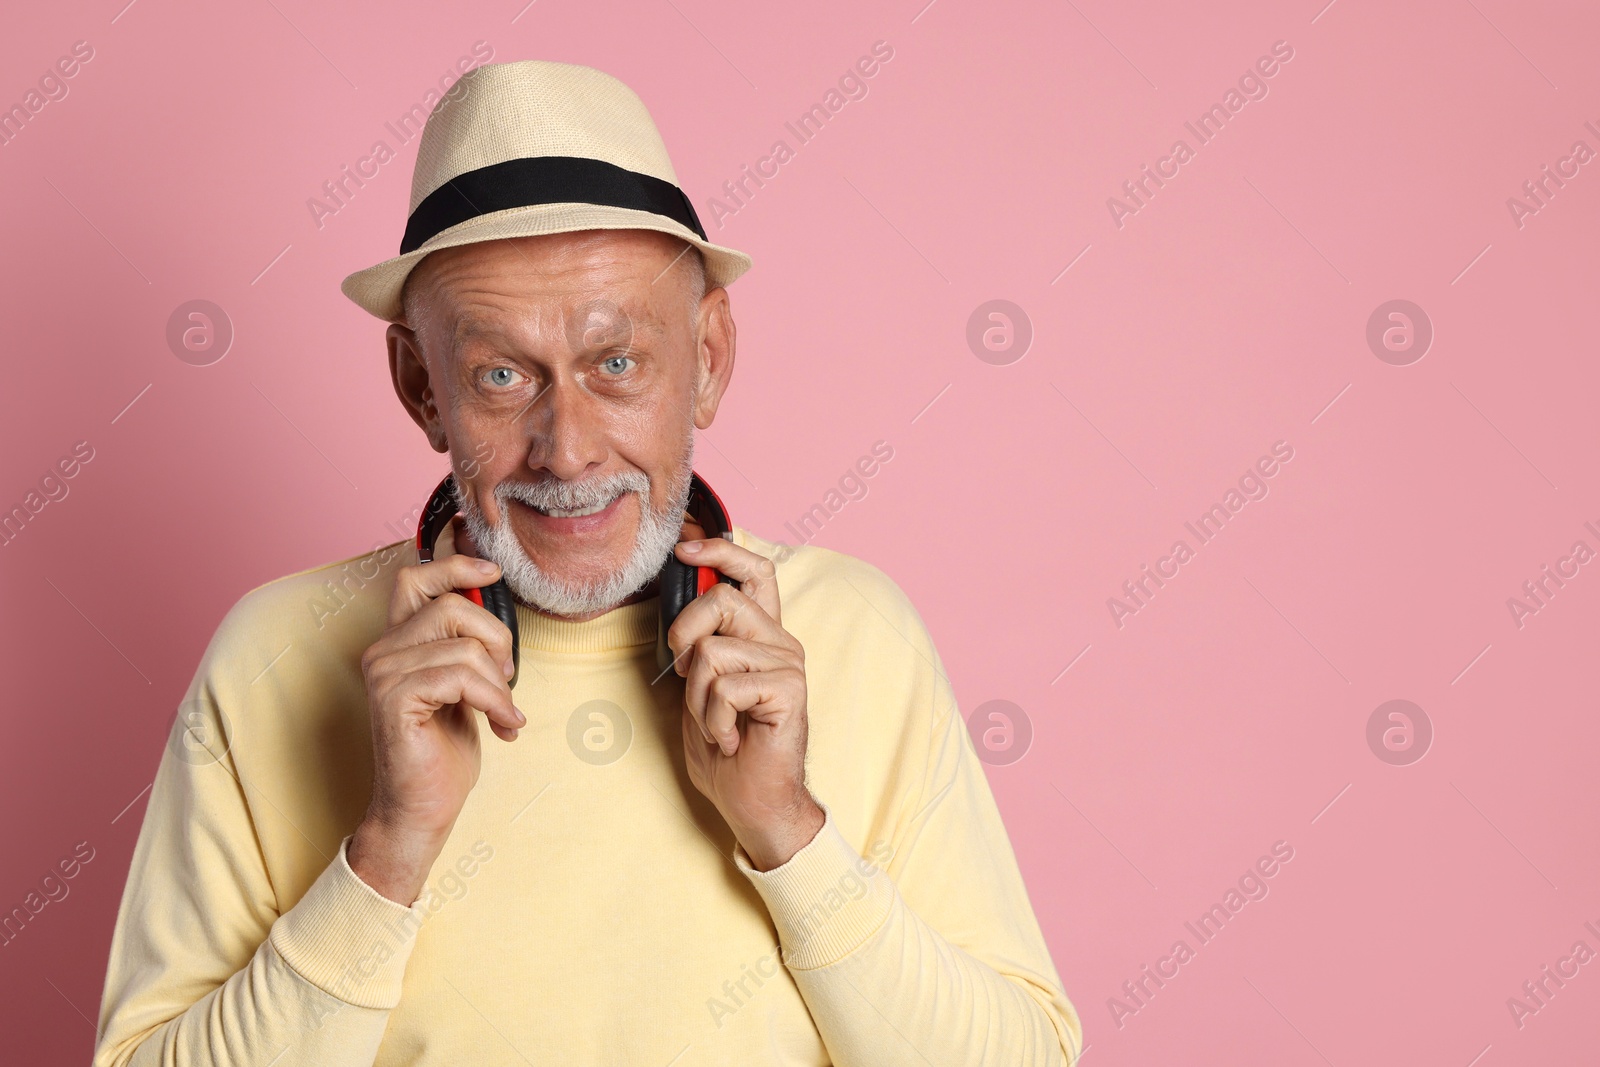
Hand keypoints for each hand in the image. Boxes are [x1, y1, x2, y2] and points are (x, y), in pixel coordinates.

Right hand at [348, 553, 521, 902]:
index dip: (455, 566)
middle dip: (497, 640)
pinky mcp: (393, 698)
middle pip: (453, 607)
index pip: (416, 580)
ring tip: (505, 713)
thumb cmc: (443, 751)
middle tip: (507, 679)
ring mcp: (383, 673)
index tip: (492, 571)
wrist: (422, 808)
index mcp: (398, 642)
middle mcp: (382, 650)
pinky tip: (503, 727)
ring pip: (464, 647)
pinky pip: (460, 677)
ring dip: (499, 684)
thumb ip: (467, 646)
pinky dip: (494, 702)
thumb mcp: (463, 686)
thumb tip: (492, 598)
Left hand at [667, 538, 823, 871]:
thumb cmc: (726, 749)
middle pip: (721, 599)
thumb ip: (696, 646)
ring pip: (713, 650)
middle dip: (684, 635)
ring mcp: (788, 664)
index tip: (684, 549)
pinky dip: (713, 719)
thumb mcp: (698, 688)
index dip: (720, 551)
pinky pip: (725, 686)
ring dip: (697, 696)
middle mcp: (779, 641)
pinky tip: (730, 738)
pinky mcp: (789, 690)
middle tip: (686, 676)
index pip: (754, 571)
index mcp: (761, 634)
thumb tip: (676, 604)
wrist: (754, 803)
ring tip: (716, 723)